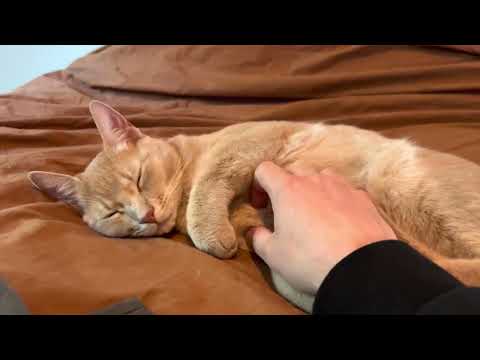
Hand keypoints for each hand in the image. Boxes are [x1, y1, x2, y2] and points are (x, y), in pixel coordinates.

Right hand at [249, 162, 396, 294]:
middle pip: (294, 172)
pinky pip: (345, 191)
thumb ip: (258, 239)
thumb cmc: (311, 259)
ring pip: (322, 177)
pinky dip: (338, 201)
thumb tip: (254, 233)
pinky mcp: (363, 199)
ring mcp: (342, 187)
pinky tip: (340, 222)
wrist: (361, 268)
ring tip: (314, 214)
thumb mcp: (274, 254)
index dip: (258, 185)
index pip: (265, 170)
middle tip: (286, 213)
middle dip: (286, 188)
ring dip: (313, 190)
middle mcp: (314, 181)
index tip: (261, 206)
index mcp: (288, 190)